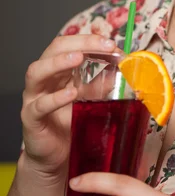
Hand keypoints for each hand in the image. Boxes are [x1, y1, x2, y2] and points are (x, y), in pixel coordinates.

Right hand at [21, 35, 117, 178]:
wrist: (58, 155)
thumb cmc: (72, 122)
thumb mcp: (90, 98)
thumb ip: (102, 83)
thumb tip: (122, 68)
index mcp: (58, 69)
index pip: (70, 44)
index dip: (90, 40)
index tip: (112, 44)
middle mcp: (44, 78)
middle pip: (53, 50)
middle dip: (79, 44)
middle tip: (103, 46)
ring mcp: (34, 97)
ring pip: (37, 71)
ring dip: (58, 62)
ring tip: (78, 58)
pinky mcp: (31, 118)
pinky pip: (39, 106)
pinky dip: (55, 98)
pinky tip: (71, 93)